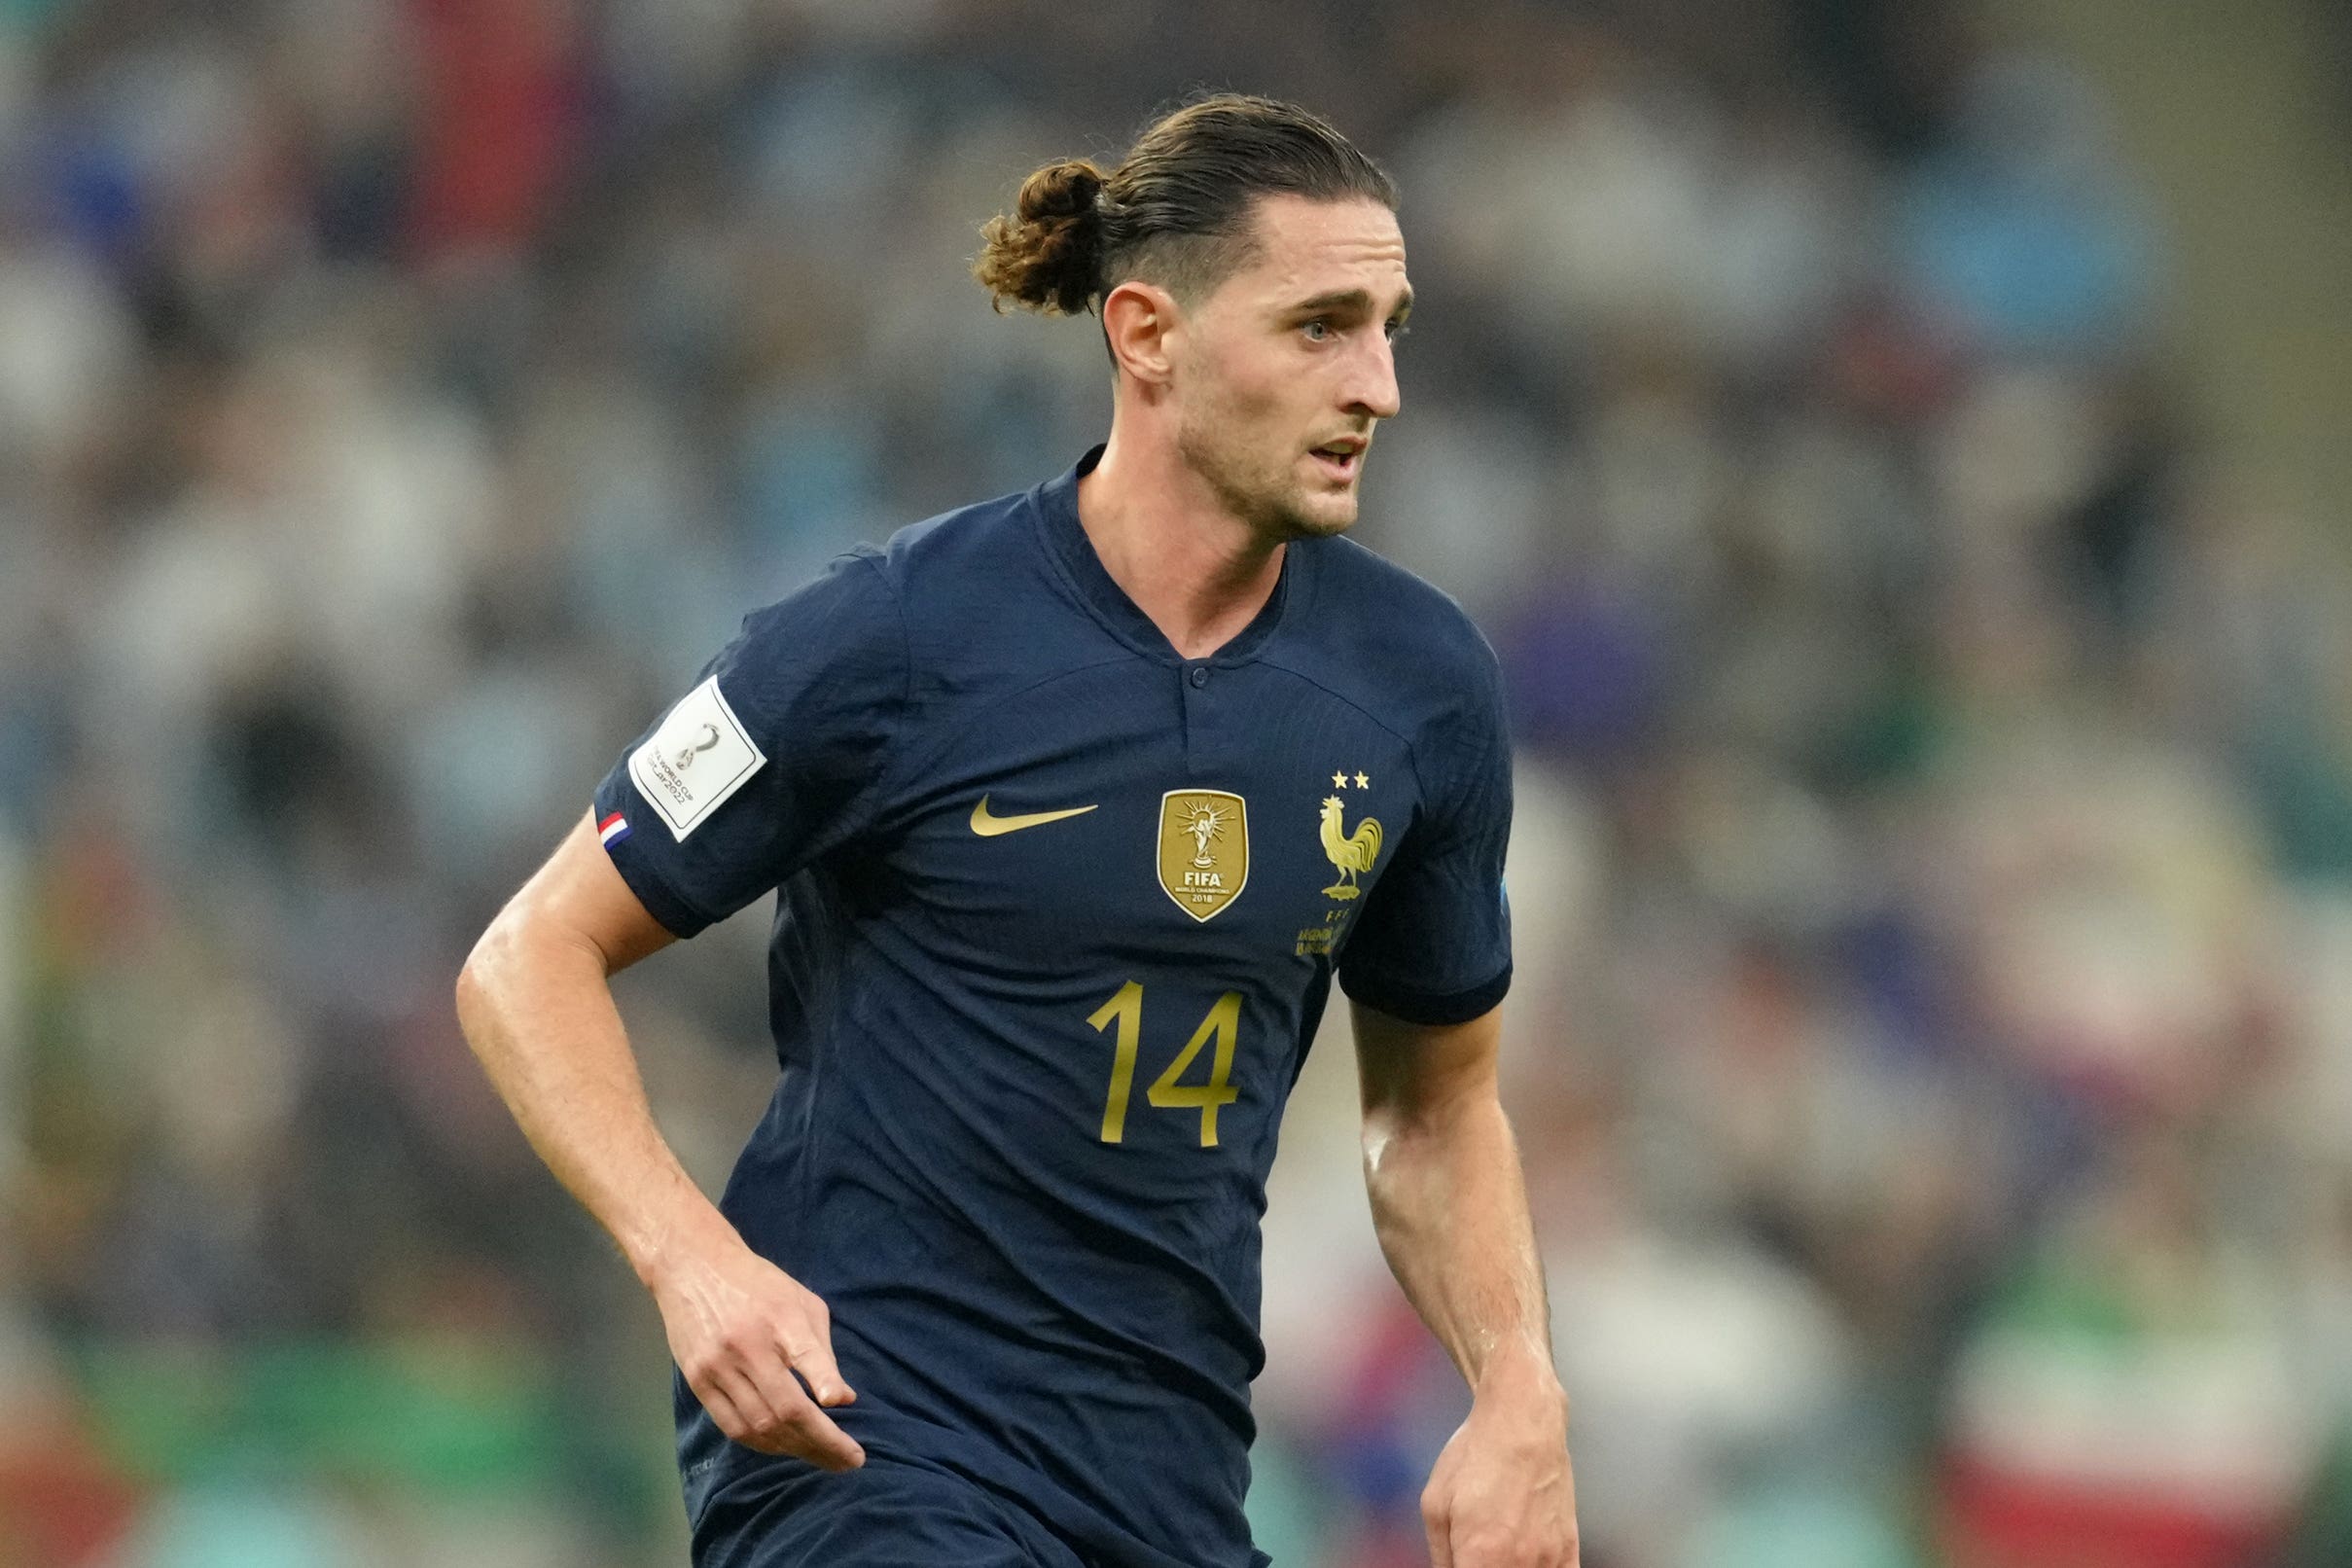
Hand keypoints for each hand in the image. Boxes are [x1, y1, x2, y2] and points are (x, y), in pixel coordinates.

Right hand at [648, 1230, 864, 1469]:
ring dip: (793, 1449)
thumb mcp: (801, 1302)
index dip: (825, 1384)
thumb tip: (842, 1399)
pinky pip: (732, 1426)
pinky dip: (761, 1443)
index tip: (843, 1408)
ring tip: (823, 1458)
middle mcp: (745, 1346)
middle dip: (821, 1442)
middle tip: (850, 1461)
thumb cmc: (759, 1284)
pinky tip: (784, 1447)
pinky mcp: (696, 1381)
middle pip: (784, 1408)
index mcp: (778, 1317)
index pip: (805, 1355)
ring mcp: (716, 1367)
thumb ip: (821, 1350)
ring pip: (758, 1426)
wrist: (693, 1267)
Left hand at [1421, 1368, 1577, 1566]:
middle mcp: (1520, 1564)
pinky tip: (1526, 1560)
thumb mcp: (1435, 1506)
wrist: (1522, 1423)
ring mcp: (1549, 1559)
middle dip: (1481, 1566)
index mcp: (1481, 1558)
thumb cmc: (1476, 1457)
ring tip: (1497, 1548)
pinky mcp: (1569, 1549)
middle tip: (1474, 1553)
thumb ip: (1440, 1556)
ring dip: (1510, 1566)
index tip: (1461, 1561)